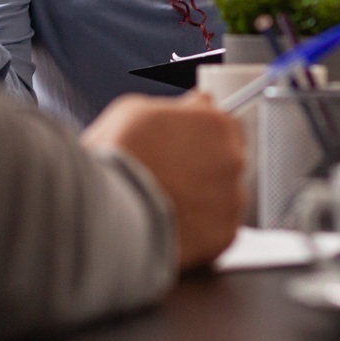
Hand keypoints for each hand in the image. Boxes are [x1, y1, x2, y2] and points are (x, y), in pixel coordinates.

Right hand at [84, 92, 245, 270]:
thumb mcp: (137, 109)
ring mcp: (231, 202)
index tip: (186, 146)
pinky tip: (169, 225)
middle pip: (225, 163)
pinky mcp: (222, 238)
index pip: (225, 126)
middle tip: (167, 177)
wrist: (106, 211)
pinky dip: (197, 231)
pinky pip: (214, 231)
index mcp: (217, 125)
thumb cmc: (116, 157)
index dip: (202, 137)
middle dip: (201, 170)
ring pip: (221, 199)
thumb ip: (178, 107)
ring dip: (200, 201)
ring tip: (163, 205)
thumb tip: (197, 102)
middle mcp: (233, 161)